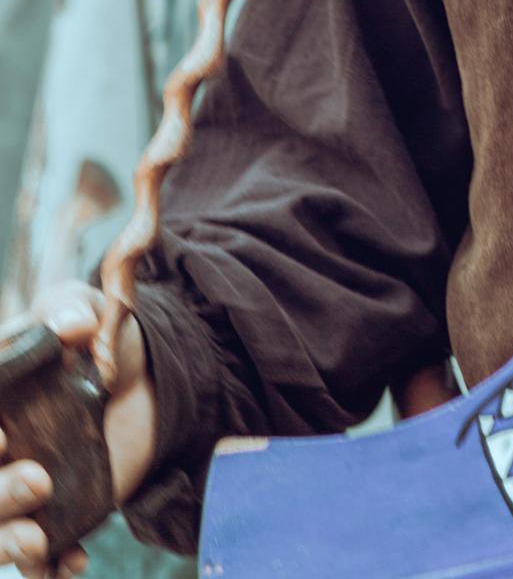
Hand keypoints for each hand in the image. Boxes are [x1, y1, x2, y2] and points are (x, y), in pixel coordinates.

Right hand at [0, 285, 154, 577]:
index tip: (3, 434)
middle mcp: (0, 445)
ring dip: (7, 542)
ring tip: (40, 542)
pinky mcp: (52, 515)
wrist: (149, 374)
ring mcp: (21, 483)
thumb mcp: (87, 310)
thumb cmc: (102, 337)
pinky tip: (70, 562)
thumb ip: (72, 309)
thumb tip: (73, 326)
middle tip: (38, 480)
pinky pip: (36, 559)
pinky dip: (47, 568)